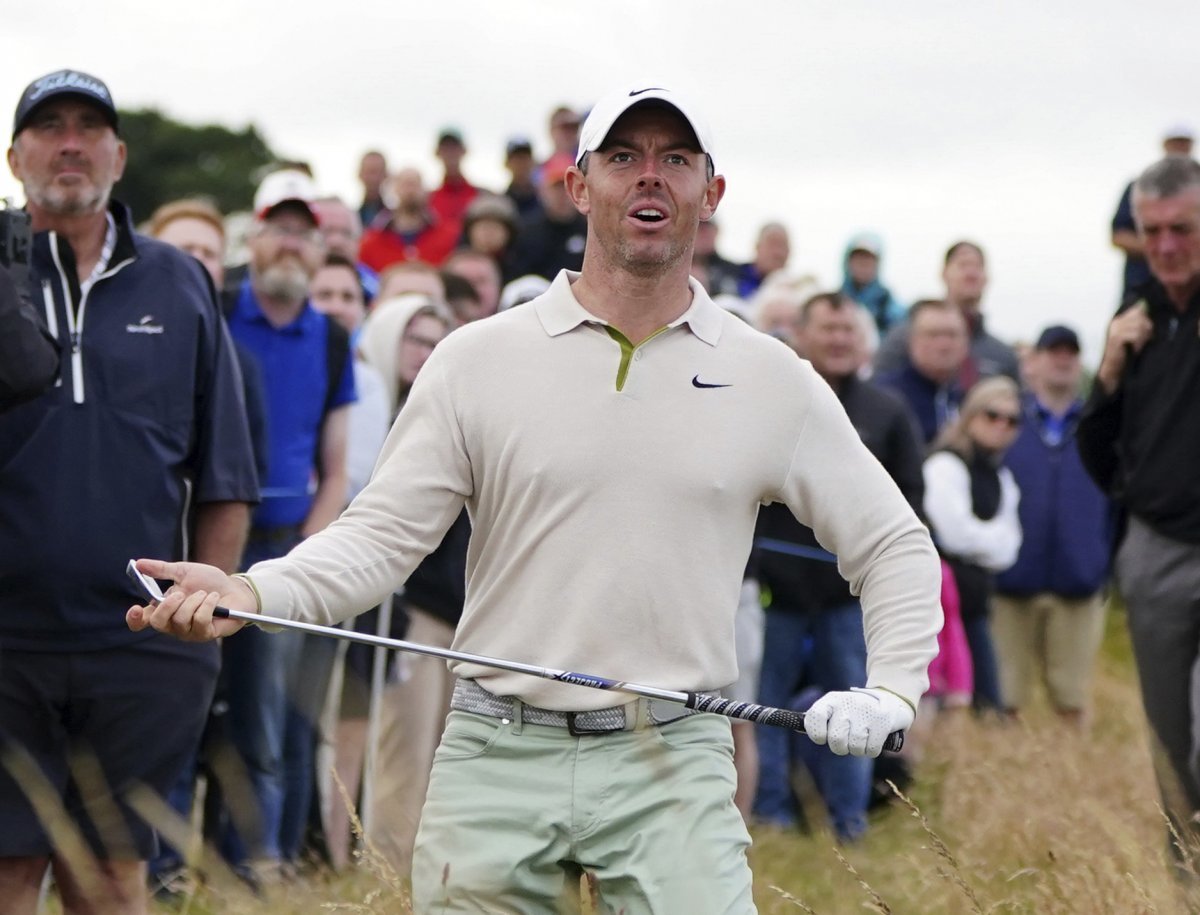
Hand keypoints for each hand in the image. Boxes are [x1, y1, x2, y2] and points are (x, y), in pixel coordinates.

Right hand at [125, 558, 255, 640]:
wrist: (235, 588)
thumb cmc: (209, 582)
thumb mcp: (184, 571)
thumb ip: (161, 569)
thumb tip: (139, 563)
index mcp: (164, 609)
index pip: (142, 621)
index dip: (135, 619)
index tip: (136, 608)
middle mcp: (173, 624)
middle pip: (158, 623)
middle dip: (169, 605)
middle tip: (182, 592)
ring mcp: (189, 632)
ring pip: (180, 621)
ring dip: (194, 601)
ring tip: (204, 593)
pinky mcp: (205, 634)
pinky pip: (200, 621)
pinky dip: (207, 604)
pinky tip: (214, 598)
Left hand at [804, 687, 914, 756]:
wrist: (888, 700)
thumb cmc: (853, 711)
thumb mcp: (834, 708)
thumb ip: (817, 719)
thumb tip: (797, 728)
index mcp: (831, 700)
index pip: (813, 719)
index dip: (817, 734)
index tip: (822, 737)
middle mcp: (847, 704)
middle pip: (836, 741)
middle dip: (841, 747)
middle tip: (846, 740)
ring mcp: (866, 712)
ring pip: (854, 748)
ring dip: (858, 749)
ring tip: (862, 737)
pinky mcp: (883, 721)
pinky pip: (871, 750)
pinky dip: (872, 750)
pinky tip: (874, 738)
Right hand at [1096, 303, 1152, 393]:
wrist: (1112, 367)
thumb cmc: (1125, 352)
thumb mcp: (1132, 337)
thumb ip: (1139, 326)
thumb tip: (1152, 319)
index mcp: (1119, 320)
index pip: (1138, 311)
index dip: (1147, 319)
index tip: (1149, 331)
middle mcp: (1116, 323)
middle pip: (1140, 317)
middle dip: (1147, 328)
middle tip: (1147, 339)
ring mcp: (1115, 330)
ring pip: (1139, 326)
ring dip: (1143, 337)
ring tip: (1140, 345)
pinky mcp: (1116, 338)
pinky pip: (1135, 335)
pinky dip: (1138, 343)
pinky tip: (1135, 349)